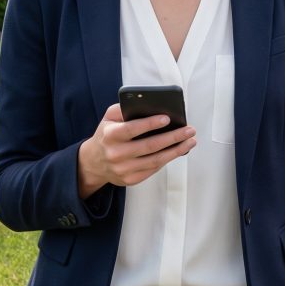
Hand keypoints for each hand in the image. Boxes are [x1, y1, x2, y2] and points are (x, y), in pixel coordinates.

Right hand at [77, 102, 195, 197]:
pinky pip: (154, 169)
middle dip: (173, 137)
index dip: (150, 124)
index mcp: (110, 135)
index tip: (167, 118)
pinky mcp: (130, 179)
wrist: (94, 162)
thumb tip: (149, 105)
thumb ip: (124, 108)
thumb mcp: (109, 118)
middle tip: (190, 130)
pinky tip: (179, 150)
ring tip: (190, 141)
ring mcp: (123, 169)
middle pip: (149, 146)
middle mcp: (116, 153)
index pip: (132, 129)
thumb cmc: (107, 135)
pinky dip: (168, 159)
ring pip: (155, 160)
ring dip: (177, 150)